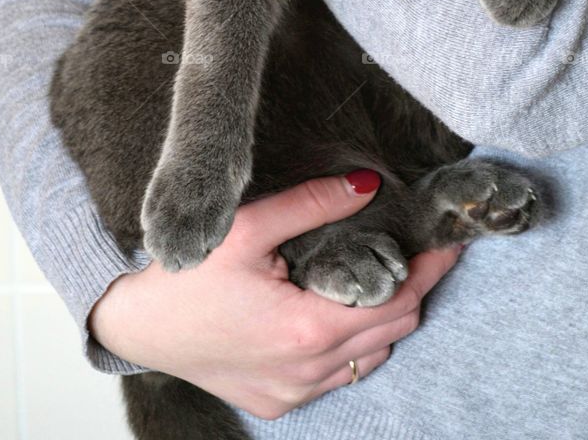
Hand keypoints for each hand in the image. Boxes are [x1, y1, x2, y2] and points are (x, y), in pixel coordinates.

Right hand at [88, 171, 463, 420]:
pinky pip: (336, 377)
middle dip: (412, 290)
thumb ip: (312, 204)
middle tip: (417, 252)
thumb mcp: (247, 227)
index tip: (449, 244)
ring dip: (381, 320)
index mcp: (306, 329)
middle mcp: (307, 372)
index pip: (397, 301)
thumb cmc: (187, 275)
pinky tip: (334, 312)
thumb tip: (367, 185)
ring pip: (367, 358)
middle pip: (391, 331)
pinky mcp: (278, 403)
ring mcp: (293, 394)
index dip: (429, 271)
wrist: (138, 325)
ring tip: (374, 277)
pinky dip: (349, 346)